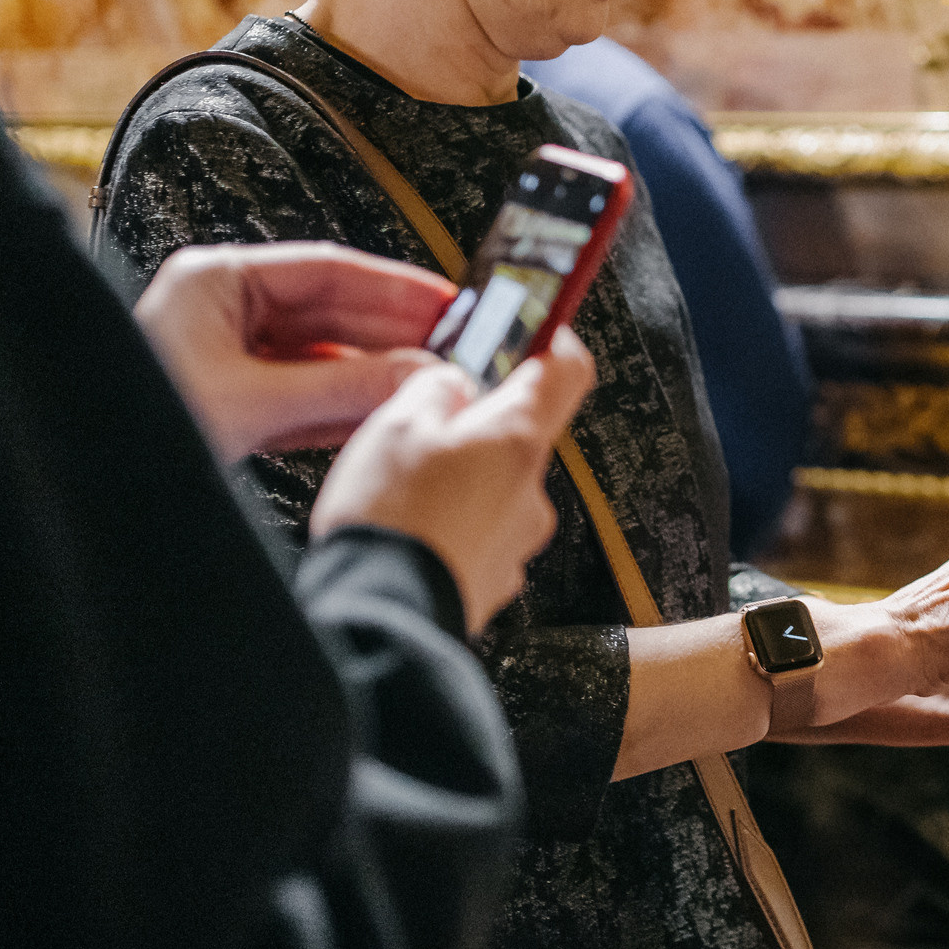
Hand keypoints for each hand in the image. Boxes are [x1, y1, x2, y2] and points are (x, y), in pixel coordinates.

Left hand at [134, 242, 456, 463]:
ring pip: (319, 356)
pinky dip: (341, 403)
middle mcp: (220, 310)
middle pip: (328, 310)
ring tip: (425, 380)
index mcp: (214, 282)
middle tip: (449, 343)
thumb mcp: (251, 402)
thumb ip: (340, 386)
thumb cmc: (132, 424)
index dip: (393, 285)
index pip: (325, 269)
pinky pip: (300, 393)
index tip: (443, 300)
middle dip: (390, 331)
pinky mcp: (231, 400)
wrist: (92, 481)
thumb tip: (410, 374)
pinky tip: (379, 410)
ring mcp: (225, 355)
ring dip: (370, 372)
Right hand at [311, 327, 595, 632]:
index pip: (568, 370)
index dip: (554, 341)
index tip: (535, 331)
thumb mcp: (395, 426)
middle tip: (427, 424)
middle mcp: (533, 489)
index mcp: (518, 438)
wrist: (380, 618)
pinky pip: (482, 532)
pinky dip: (454, 523)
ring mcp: (519, 538)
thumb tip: (453, 383)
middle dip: (480, 423)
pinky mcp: (496, 578)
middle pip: (523, 433)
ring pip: (498, 485)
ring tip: (406, 488)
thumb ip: (434, 389)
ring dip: (463, 477)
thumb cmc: (390, 521)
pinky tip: (413, 529)